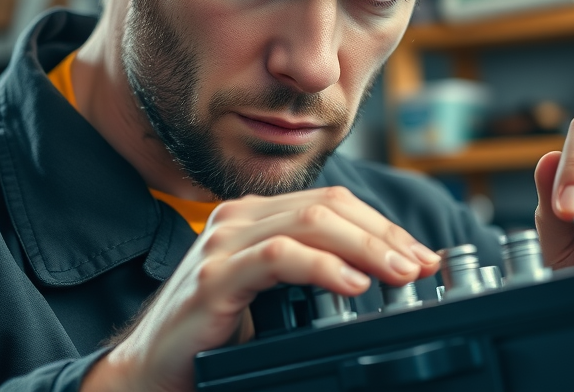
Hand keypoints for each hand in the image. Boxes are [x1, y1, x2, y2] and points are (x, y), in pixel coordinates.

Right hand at [83, 186, 441, 391]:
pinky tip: (353, 284)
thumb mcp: (274, 295)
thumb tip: (381, 273)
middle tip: (422, 265)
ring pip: (310, 223)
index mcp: (256, 216)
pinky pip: (278, 257)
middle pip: (329, 206)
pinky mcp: (214, 276)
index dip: (383, 225)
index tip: (422, 255)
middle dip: (384, 234)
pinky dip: (323, 267)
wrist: (151, 369)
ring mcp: (224, 243)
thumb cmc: (215, 334)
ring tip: (400, 274)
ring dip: (366, 246)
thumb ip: (314, 273)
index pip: (333, 203)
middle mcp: (239, 218)